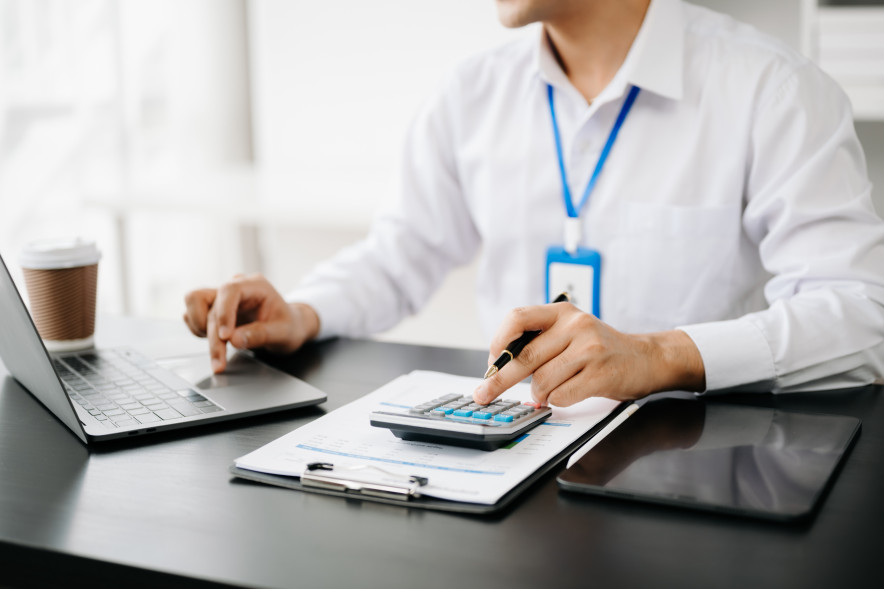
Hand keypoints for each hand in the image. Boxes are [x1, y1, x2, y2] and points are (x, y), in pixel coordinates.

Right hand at [182, 274, 319, 372]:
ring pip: (194, 303)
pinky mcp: (214, 308)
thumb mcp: (284, 333)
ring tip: (218, 348)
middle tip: (219, 362)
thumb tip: (234, 340)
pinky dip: (198, 330)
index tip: (226, 337)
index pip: (229, 290)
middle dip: (211, 335)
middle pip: (207, 301)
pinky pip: (193, 314)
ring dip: (199, 327)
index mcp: (255, 285)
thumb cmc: (289, 326)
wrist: (290, 326)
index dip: (223, 313)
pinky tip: (216, 342)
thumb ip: (260, 335)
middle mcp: (236, 287)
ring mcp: (222, 297)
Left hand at [473, 302, 704, 405]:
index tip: (490, 362)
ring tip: (545, 394)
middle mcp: (575, 325)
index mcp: (561, 312)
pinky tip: (563, 396)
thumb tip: (499, 366)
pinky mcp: (601, 373)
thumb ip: (539, 341)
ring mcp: (590, 348)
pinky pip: (562, 395)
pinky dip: (556, 401)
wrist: (646, 358)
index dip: (498, 341)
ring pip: (542, 380)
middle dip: (500, 380)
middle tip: (484, 395)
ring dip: (538, 394)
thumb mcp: (570, 332)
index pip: (517, 318)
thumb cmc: (600, 349)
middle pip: (524, 356)